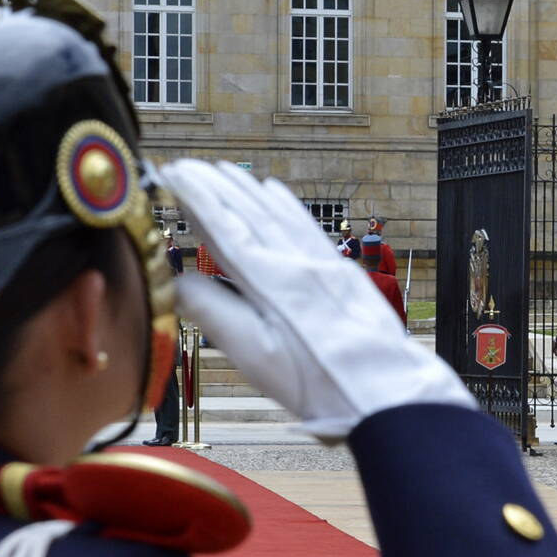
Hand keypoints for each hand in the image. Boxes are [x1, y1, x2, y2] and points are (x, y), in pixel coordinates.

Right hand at [158, 161, 471, 441]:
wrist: (384, 392)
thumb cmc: (317, 382)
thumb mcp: (255, 355)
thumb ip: (213, 314)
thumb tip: (173, 282)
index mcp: (270, 280)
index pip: (225, 228)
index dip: (196, 198)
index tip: (172, 173)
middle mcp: (297, 261)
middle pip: (250, 214)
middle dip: (216, 187)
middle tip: (186, 165)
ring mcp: (323, 264)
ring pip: (279, 214)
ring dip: (248, 190)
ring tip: (223, 170)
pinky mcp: (342, 273)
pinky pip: (308, 226)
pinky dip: (287, 205)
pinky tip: (275, 191)